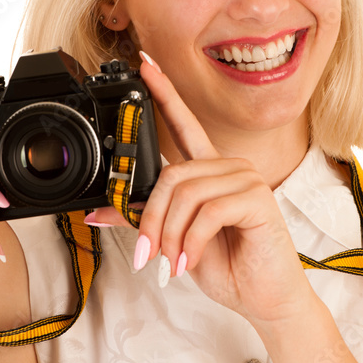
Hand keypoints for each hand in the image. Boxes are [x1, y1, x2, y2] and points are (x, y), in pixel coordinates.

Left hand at [90, 53, 316, 326]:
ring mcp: (246, 179)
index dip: (164, 92)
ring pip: (186, 193)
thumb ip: (144, 218)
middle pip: (172, 174)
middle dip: (153, 218)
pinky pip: (208, 210)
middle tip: (149, 252)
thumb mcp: (175, 239)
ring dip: (171, 234)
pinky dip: (192, 240)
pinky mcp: (258, 198)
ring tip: (174, 260)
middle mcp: (229, 167)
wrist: (264, 298)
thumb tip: (98, 211)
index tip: (145, 64)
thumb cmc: (228, 266)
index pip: (184, 123)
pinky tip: (191, 259)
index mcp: (210, 171)